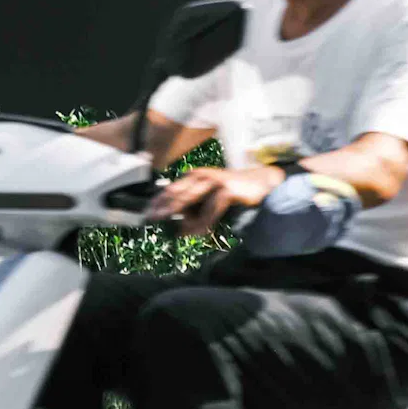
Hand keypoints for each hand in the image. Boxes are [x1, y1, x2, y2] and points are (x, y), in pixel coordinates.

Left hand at [154, 161, 281, 236]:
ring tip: (171, 228)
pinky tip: (197, 233)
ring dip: (179, 214)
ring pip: (190, 198)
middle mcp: (200, 176)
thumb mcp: (209, 199)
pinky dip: (203, 222)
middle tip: (151, 220)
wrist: (262, 182)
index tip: (145, 215)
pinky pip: (211, 208)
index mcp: (193, 177)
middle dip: (162, 207)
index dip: (157, 202)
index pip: (169, 189)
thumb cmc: (233, 192)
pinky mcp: (228, 189)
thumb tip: (180, 228)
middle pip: (175, 192)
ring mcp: (214, 181)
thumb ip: (194, 209)